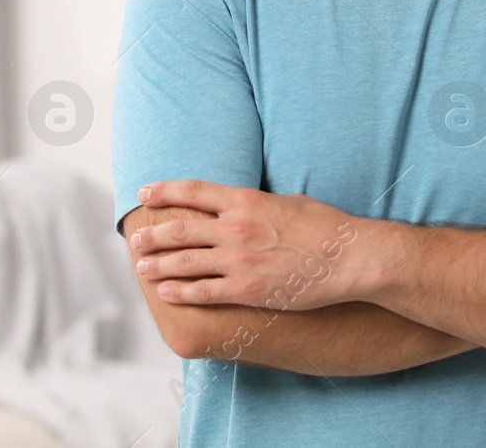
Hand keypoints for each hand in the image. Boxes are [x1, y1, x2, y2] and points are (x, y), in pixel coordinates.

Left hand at [130, 180, 365, 307]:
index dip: (164, 191)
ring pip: (185, 261)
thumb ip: (257, 203)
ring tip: (142, 268)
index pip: (192, 191)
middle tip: (136, 240)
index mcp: (245, 200)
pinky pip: (204, 292)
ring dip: (158, 265)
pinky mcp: (247, 290)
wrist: (349, 258)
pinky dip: (181, 292)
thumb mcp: (287, 201)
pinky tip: (167, 293)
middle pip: (180, 228)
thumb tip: (241, 203)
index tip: (144, 194)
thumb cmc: (325, 227)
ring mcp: (239, 260)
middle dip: (152, 235)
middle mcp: (236, 228)